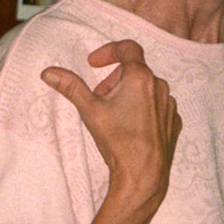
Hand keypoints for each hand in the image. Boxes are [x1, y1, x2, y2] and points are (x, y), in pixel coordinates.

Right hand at [41, 39, 181, 214]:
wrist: (143, 175)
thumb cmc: (118, 141)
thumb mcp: (89, 110)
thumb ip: (70, 86)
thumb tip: (49, 73)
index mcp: (140, 77)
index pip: (128, 48)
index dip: (109, 51)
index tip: (94, 63)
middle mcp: (159, 86)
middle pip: (134, 71)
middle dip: (113, 80)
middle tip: (98, 98)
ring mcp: (169, 105)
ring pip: (146, 89)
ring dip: (129, 94)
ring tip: (115, 114)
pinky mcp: (173, 121)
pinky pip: (157, 106)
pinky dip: (143, 109)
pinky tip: (131, 126)